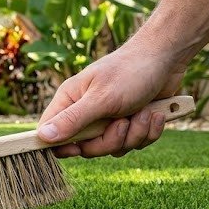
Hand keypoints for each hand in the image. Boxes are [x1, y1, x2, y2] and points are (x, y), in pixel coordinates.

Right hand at [36, 43, 184, 157]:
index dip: (61, 146)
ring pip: (114, 148)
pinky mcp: (131, 124)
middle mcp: (88, 112)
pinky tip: (155, 114)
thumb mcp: (101, 98)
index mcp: (71, 101)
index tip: (77, 149)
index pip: (51, 133)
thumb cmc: (130, 72)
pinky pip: (134, 143)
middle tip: (123, 122)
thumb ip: (72, 120)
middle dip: (111, 140)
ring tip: (144, 112)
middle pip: (87, 148)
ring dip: (135, 133)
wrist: (167, 59)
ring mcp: (110, 119)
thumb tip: (41, 136)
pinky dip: (148, 131)